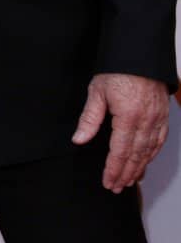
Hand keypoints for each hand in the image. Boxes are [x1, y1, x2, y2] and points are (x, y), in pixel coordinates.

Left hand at [72, 72, 168, 191]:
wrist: (139, 54)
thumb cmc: (117, 70)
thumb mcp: (97, 91)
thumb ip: (89, 119)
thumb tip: (79, 140)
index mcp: (128, 116)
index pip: (120, 151)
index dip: (113, 169)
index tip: (107, 182)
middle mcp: (146, 121)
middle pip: (136, 156)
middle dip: (125, 174)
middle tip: (116, 188)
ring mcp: (157, 119)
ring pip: (149, 152)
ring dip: (138, 168)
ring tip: (128, 181)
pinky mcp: (163, 116)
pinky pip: (159, 142)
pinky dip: (151, 155)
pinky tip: (144, 162)